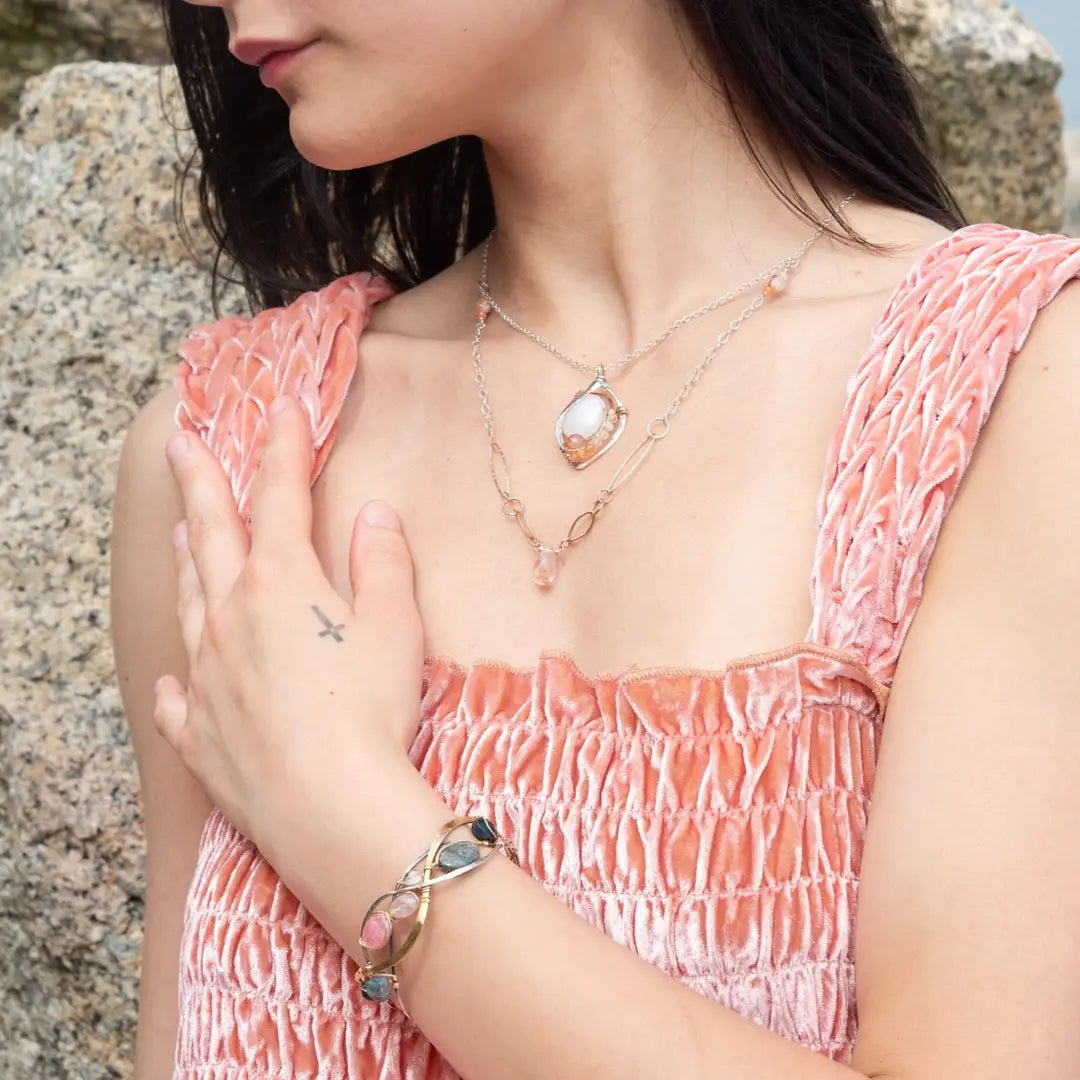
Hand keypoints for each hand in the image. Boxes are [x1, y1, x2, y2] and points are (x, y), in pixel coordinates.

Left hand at [152, 394, 424, 854]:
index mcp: (281, 583)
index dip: (284, 446)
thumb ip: (381, 563)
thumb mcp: (394, 625)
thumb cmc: (371, 709)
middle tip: (181, 444)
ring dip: (187, 563)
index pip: (280, 497)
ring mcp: (208, 676)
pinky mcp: (202, 733)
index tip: (283, 406)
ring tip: (181, 537)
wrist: (330, 804)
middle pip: (212, 534)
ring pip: (190, 603)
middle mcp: (232, 618)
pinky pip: (180, 696)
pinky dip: (179, 679)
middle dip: (201, 483)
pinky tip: (177, 677)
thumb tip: (375, 514)